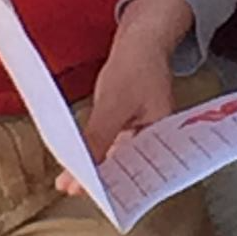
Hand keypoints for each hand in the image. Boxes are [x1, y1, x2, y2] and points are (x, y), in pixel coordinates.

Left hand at [62, 0, 194, 194]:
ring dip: (97, 169)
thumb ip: (99, 139)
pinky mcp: (130, 126)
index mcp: (165, 138)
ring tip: (71, 183)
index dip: (117, 189)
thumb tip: (80, 175)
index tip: (90, 195)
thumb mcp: (113, 104)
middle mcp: (157, 140)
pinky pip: (113, 146)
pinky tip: (80, 162)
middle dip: (103, 183)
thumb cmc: (136, 66)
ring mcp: (143, 133)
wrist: (140, 40)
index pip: (142, 174)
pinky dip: (97, 153)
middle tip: (73, 190)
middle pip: (130, 171)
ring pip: (120, 160)